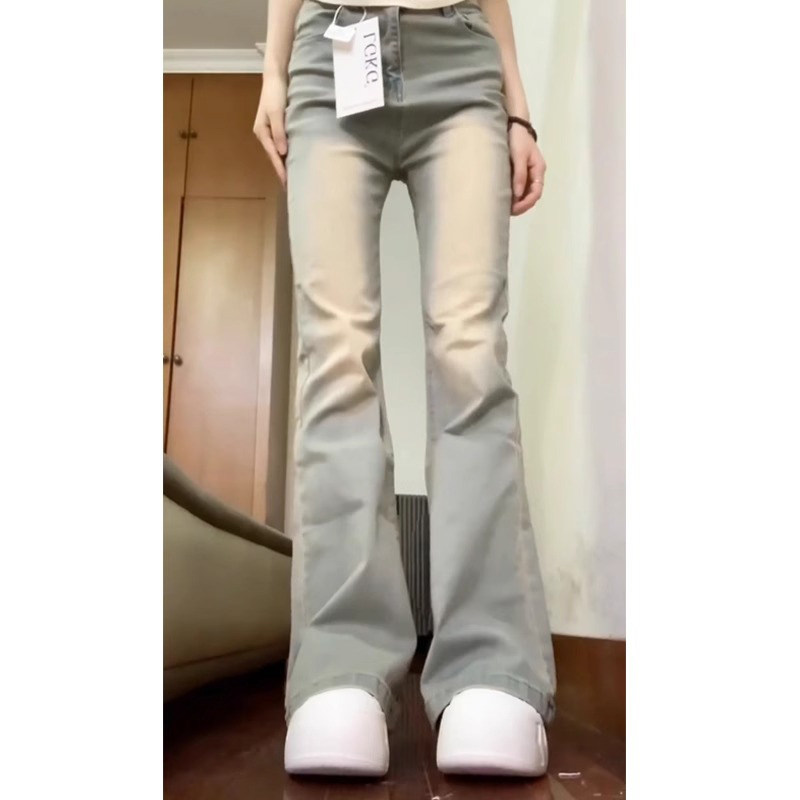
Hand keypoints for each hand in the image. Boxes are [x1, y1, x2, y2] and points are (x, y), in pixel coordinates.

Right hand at [253, 72, 288, 188]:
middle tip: (293, 187)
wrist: (276, 76)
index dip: (280, 170)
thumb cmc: (275, 93)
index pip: (273, 156)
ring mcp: (270, 131)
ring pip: (278, 152)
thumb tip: (283, 153)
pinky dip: (287, 154)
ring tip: (294, 178)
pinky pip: (282, 145)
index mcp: (262, 132)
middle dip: (282, 171)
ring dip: (285, 164)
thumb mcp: (277, 112)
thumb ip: (280, 132)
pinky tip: (294, 160)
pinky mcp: (277, 127)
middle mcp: (264, 134)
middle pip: (274, 157)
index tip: (287, 185)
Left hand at [509, 123, 545, 215]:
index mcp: (538, 170)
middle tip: (507, 212)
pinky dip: (513, 196)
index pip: (536, 193)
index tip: (514, 209)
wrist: (513, 124)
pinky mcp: (520, 172)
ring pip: (525, 193)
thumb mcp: (518, 156)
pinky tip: (505, 198)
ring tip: (505, 208)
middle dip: (521, 206)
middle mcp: (535, 174)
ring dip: (517, 202)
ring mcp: (528, 173)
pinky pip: (519, 188)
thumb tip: (517, 196)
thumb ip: (519, 175)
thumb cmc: (517, 139)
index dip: (526, 204)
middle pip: (531, 196)